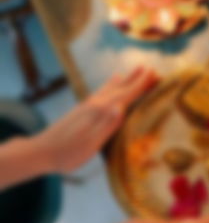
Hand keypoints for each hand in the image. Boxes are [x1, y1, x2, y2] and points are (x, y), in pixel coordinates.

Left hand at [33, 67, 157, 173]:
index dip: (141, 85)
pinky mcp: (82, 109)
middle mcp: (96, 104)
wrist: (39, 152)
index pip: (126, 95)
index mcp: (101, 113)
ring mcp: (88, 105)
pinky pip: (103, 91)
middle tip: (151, 69)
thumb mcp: (90, 144)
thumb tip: (122, 107)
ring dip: (125, 80)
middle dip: (137, 79)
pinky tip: (112, 81)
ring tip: (135, 71)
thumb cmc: (67, 153)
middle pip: (120, 89)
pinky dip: (111, 84)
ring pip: (111, 88)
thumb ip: (107, 125)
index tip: (155, 73)